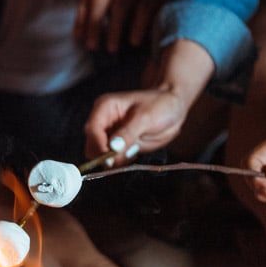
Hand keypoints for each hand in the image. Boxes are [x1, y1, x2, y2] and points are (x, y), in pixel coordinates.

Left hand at [74, 0, 179, 52]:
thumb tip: (90, 18)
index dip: (81, 18)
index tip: (78, 37)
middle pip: (99, 0)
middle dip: (92, 27)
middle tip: (91, 47)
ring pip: (119, 7)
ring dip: (113, 31)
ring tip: (111, 49)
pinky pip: (143, 10)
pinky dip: (136, 28)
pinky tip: (133, 41)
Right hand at [84, 38, 212, 161]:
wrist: (173, 107)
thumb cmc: (161, 104)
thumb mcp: (146, 118)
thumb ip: (127, 133)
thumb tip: (113, 148)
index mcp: (105, 108)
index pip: (92, 130)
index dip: (99, 146)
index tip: (110, 158)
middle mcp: (103, 122)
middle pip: (92, 145)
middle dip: (106, 155)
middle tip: (125, 155)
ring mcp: (109, 134)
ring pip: (99, 155)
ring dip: (114, 160)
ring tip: (132, 151)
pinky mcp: (117, 145)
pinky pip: (111, 160)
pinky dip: (120, 161)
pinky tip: (134, 152)